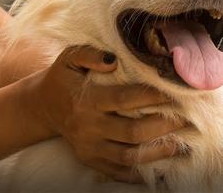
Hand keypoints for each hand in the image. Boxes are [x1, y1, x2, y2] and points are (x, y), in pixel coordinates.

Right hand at [29, 46, 183, 182]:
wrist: (43, 105)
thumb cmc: (61, 78)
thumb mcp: (69, 58)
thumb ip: (89, 54)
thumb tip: (113, 60)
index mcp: (85, 99)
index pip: (124, 99)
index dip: (150, 96)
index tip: (171, 92)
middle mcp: (87, 125)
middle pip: (131, 131)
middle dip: (161, 126)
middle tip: (182, 119)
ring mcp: (88, 145)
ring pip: (128, 155)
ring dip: (156, 151)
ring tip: (176, 143)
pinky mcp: (88, 157)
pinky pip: (116, 170)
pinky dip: (137, 171)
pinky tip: (155, 164)